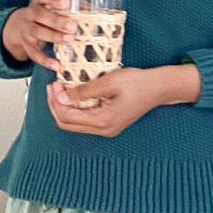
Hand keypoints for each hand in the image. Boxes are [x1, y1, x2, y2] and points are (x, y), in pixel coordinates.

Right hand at [2, 0, 74, 67]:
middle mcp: (30, 13)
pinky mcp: (26, 45)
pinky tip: (57, 65)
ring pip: (37, 32)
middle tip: (72, 27)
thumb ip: (71, 8)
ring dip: (54, 36)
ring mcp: (27, 29)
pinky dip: (45, 60)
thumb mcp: (54, 7)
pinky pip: (34, 53)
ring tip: (70, 40)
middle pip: (40, 14)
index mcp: (39, 0)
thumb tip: (95, 12)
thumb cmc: (46, 14)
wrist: (20, 26)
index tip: (67, 2)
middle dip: (56, 21)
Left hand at [47, 62, 201, 137]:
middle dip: (56, 105)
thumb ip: (83, 91)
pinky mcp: (109, 124)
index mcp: (102, 121)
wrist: (159, 88)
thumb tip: (60, 97)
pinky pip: (85, 120)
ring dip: (64, 107)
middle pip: (68, 124)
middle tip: (53, 87)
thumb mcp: (108, 82)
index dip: (55, 101)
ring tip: (61, 88)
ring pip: (75, 123)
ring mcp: (107, 129)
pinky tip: (74, 94)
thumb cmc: (137, 83)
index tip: (54, 84)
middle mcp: (103, 130)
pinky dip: (75, 108)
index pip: (67, 117)